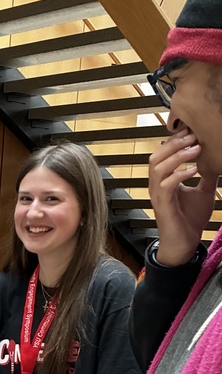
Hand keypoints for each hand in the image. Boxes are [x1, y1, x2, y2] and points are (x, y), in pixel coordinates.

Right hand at [149, 133, 216, 264]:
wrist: (185, 243)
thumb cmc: (190, 219)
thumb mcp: (203, 192)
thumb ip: (206, 176)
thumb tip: (216, 161)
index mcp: (165, 180)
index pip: (164, 154)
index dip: (175, 141)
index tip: (192, 130)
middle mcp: (157, 185)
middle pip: (156, 156)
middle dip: (174, 143)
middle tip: (193, 135)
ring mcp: (158, 195)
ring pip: (157, 167)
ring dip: (176, 156)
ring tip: (195, 148)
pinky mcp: (162, 205)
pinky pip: (166, 185)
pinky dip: (179, 174)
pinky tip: (194, 170)